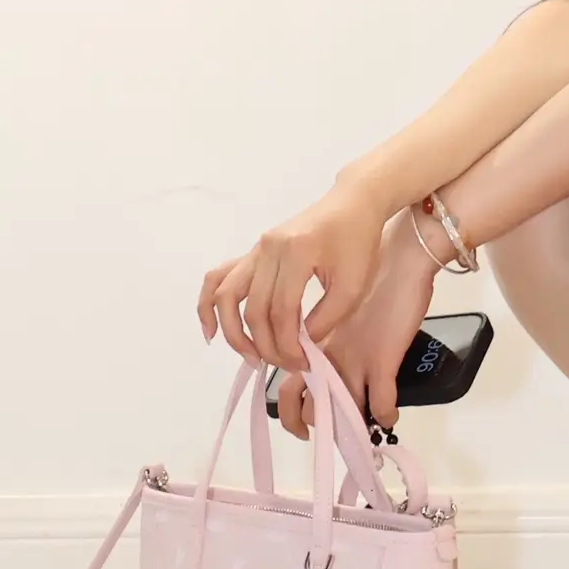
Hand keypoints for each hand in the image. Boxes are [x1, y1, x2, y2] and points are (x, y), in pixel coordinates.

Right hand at [197, 180, 388, 372]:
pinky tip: (212, 331)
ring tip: (250, 358)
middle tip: (286, 366)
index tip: (303, 364)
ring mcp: (257, 248)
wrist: (353, 203)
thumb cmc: (359, 241)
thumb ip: (326, 319)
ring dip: (233, 332)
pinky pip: (220, 277)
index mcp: (296, 252)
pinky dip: (209, 305)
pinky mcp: (253, 252)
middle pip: (254, 309)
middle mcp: (268, 248)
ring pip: (227, 295)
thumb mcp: (354, 284)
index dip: (288, 345)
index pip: (281, 312)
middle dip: (267, 346)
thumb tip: (299, 346)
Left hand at [274, 213, 438, 438]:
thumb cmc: (373, 278)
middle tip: (321, 432)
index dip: (289, 412)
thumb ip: (333, 339)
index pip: (288, 387)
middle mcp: (330, 355)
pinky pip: (382, 402)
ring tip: (360, 432)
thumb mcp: (344, 312)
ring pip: (343, 410)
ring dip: (350, 427)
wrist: (401, 258)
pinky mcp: (383, 360)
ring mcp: (356, 360)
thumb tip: (330, 363)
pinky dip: (385, 413)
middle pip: (306, 404)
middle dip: (308, 425)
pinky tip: (390, 415)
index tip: (300, 424)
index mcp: (317, 343)